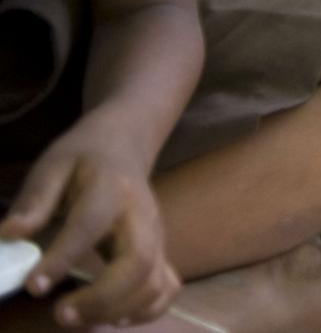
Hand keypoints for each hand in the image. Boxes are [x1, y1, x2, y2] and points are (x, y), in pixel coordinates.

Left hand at [0, 120, 177, 326]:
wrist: (123, 144)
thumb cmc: (82, 157)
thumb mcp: (52, 166)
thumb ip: (34, 201)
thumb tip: (10, 234)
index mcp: (111, 189)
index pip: (90, 227)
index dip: (63, 259)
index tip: (33, 286)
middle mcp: (142, 215)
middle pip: (138, 262)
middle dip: (102, 297)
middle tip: (60, 313)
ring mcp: (157, 236)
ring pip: (154, 281)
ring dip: (118, 309)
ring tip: (76, 317)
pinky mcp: (161, 251)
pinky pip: (166, 287)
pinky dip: (146, 310)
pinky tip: (113, 317)